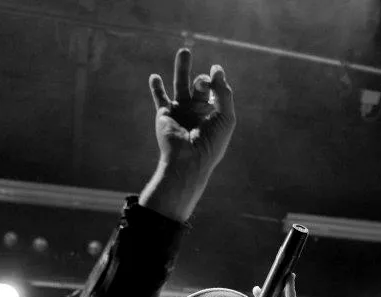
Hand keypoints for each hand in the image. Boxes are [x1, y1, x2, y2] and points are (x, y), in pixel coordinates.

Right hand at [148, 48, 235, 179]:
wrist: (189, 160)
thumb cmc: (211, 143)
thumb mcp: (226, 117)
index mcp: (213, 114)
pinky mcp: (165, 114)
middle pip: (199, 86)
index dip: (217, 81)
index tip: (215, 75)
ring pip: (180, 85)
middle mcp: (196, 112)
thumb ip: (224, 93)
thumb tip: (216, 69)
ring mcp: (180, 112)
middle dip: (202, 79)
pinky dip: (156, 88)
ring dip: (182, 68)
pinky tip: (155, 77)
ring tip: (185, 51)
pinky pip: (160, 98)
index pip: (216, 91)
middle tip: (202, 79)